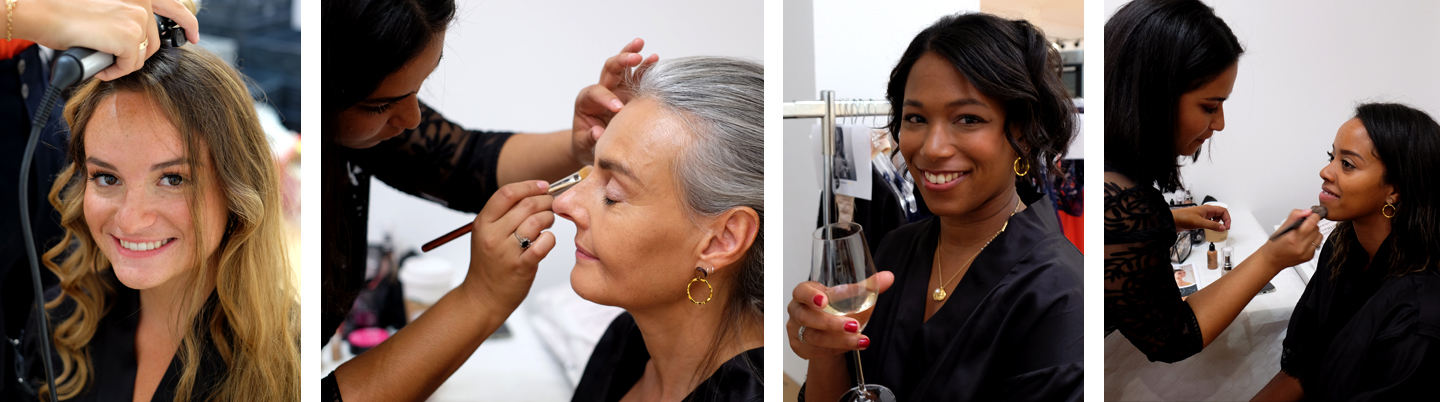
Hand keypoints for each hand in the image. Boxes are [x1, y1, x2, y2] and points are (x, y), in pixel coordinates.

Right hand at [13, 0, 199, 80]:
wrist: (45, 12)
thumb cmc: (67, 15)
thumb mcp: (107, 12)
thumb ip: (128, 19)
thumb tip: (140, 39)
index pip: (174, 8)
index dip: (188, 23)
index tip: (194, 36)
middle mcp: (141, 4)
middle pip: (153, 42)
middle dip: (137, 56)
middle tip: (116, 61)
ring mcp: (137, 20)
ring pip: (141, 56)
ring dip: (122, 64)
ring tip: (100, 58)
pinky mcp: (128, 37)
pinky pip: (130, 66)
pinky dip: (114, 72)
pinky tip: (99, 66)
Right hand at [461, 181, 556, 312]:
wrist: (482, 297)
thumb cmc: (489, 264)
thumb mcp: (486, 235)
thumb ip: (503, 215)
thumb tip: (532, 193)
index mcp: (483, 223)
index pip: (507, 193)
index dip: (529, 186)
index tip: (543, 186)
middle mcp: (492, 235)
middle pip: (526, 205)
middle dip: (545, 201)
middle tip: (550, 205)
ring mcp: (506, 252)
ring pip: (536, 222)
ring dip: (549, 218)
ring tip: (548, 223)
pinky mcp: (521, 267)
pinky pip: (543, 244)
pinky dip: (550, 239)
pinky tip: (546, 240)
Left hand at [571, 38, 657, 165]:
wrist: (593, 144)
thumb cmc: (586, 143)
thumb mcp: (584, 144)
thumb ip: (590, 138)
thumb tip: (598, 133)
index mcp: (586, 100)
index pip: (596, 93)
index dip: (607, 98)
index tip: (619, 109)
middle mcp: (602, 90)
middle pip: (609, 69)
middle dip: (621, 61)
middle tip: (635, 57)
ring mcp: (617, 89)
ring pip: (623, 67)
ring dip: (632, 54)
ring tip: (640, 43)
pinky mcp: (630, 93)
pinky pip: (637, 77)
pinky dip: (645, 67)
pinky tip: (654, 58)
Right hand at [786, 272, 894, 359]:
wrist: (826, 333)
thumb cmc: (835, 310)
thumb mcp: (849, 297)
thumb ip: (868, 287)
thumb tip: (888, 277)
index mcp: (805, 292)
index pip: (801, 291)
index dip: (810, 296)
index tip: (824, 301)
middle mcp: (797, 310)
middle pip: (808, 317)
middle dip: (831, 323)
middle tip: (854, 325)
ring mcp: (796, 330)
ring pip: (813, 337)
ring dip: (838, 340)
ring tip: (859, 340)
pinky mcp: (800, 347)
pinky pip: (815, 350)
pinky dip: (834, 350)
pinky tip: (848, 348)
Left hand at [1173, 204, 1230, 231]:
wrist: (1172, 220)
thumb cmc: (1183, 218)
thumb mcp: (1200, 222)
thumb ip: (1212, 225)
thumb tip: (1223, 228)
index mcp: (1208, 209)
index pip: (1223, 211)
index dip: (1227, 218)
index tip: (1227, 227)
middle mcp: (1206, 211)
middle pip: (1220, 214)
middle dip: (1223, 221)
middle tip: (1223, 229)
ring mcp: (1202, 216)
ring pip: (1214, 218)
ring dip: (1217, 224)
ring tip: (1216, 229)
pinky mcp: (1198, 220)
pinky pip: (1208, 222)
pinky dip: (1211, 226)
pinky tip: (1209, 229)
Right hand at [1257, 208, 1323, 269]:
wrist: (1272, 260)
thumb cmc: (1274, 245)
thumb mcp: (1281, 228)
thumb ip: (1294, 217)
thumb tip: (1307, 211)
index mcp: (1293, 238)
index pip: (1312, 223)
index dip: (1313, 216)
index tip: (1311, 215)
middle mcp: (1301, 247)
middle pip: (1316, 228)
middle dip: (1311, 224)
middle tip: (1302, 226)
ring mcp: (1306, 253)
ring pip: (1319, 236)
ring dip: (1313, 232)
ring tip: (1302, 234)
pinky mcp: (1310, 256)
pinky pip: (1317, 243)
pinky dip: (1312, 240)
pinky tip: (1303, 242)